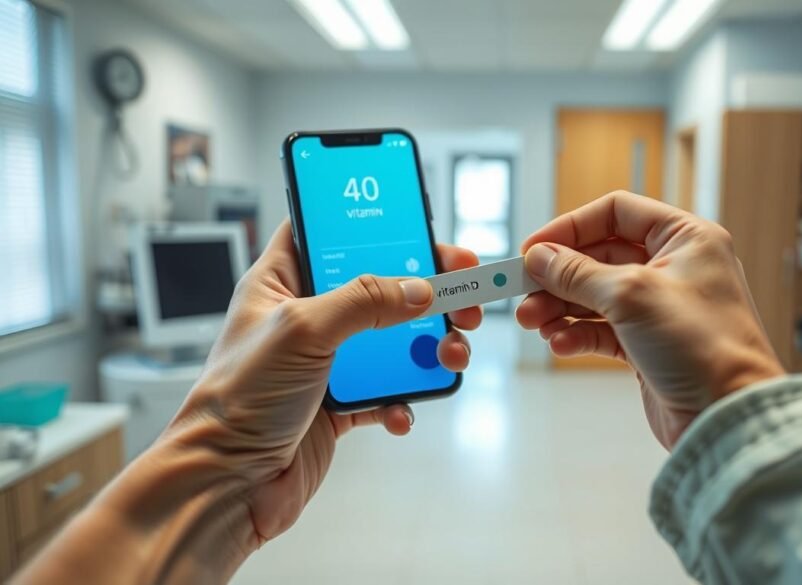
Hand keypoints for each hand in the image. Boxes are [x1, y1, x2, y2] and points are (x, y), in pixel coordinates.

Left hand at [167, 219, 481, 543]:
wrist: (229, 485)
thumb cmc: (237, 401)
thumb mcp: (302, 329)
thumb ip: (364, 300)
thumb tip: (418, 289)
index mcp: (280, 282)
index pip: (329, 230)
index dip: (372, 223)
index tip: (420, 225)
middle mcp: (305, 316)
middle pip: (378, 285)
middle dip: (424, 290)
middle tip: (461, 294)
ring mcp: (325, 361)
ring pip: (393, 340)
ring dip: (427, 347)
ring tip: (449, 355)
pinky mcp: (339, 403)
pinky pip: (388, 392)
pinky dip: (404, 399)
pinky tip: (401, 410)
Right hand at [516, 191, 783, 448]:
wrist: (727, 415)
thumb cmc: (702, 346)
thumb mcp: (630, 295)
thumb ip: (578, 273)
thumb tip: (540, 258)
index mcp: (685, 237)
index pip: (616, 213)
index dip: (571, 227)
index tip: (534, 250)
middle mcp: (675, 267)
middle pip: (600, 256)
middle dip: (559, 275)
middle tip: (523, 293)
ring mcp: (661, 308)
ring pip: (596, 295)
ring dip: (561, 307)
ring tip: (532, 322)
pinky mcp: (650, 345)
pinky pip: (603, 330)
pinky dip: (578, 335)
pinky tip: (560, 344)